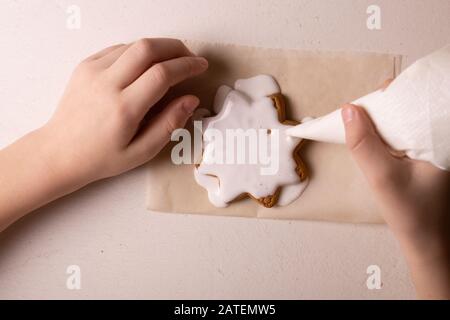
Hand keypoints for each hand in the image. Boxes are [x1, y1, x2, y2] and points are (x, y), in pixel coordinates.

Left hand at [47, 38, 207, 183]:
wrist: (59, 152)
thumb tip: (191, 100)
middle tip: (190, 57)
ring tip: (172, 61)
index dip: (186, 65)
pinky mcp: (85, 66)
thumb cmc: (101, 157)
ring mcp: (93, 72)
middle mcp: (106, 84)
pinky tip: (147, 64)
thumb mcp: (142, 152)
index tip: (200, 66)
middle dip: (175, 47)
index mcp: (123, 109)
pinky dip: (138, 51)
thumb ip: (169, 124)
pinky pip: (118, 49)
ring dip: (158, 47)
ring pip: (133, 45)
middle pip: (148, 48)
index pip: (162, 73)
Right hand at [342, 80, 449, 298]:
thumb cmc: (412, 213)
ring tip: (366, 137)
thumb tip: (348, 109)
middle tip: (361, 128)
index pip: (413, 97)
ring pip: (400, 119)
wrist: (426, 241)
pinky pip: (401, 133)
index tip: (362, 110)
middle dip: (380, 111)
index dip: (385, 98)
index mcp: (440, 135)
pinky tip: (376, 145)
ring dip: (380, 124)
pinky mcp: (423, 151)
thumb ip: (363, 144)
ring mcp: (431, 143)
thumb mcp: (382, 178)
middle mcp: (439, 135)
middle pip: (405, 105)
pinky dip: (385, 135)